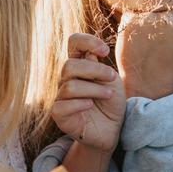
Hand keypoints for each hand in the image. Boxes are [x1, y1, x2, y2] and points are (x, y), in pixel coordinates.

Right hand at [52, 33, 125, 152]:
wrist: (113, 130)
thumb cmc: (111, 103)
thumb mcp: (111, 81)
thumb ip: (99, 67)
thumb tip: (88, 55)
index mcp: (80, 66)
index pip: (73, 42)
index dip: (87, 41)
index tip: (104, 51)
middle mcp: (66, 79)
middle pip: (70, 65)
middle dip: (95, 70)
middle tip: (111, 79)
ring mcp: (61, 97)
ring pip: (69, 86)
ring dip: (94, 89)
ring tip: (108, 95)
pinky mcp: (59, 115)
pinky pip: (62, 106)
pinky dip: (80, 104)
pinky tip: (91, 106)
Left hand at [116, 0, 172, 99]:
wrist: (146, 77)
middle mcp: (167, 20)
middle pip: (170, 2)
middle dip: (167, 14)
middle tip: (162, 34)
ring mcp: (147, 20)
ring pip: (153, 3)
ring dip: (152, 14)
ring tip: (151, 34)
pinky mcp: (130, 21)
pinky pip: (135, 9)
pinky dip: (136, 18)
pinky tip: (139, 34)